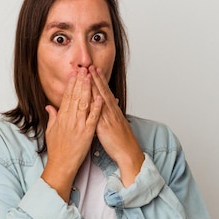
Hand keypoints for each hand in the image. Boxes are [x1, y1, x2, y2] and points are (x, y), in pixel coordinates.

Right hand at [42, 68, 102, 200]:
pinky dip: (97, 107)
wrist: (61, 164)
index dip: (71, 84)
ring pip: (84, 103)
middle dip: (80, 81)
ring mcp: (78, 125)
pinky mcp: (87, 133)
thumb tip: (49, 106)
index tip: (75, 73)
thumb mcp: (51, 131)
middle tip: (84, 68)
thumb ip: (52, 117)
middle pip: (75, 96)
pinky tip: (100, 96)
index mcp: (61, 118)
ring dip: (88, 89)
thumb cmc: (57, 150)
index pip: (67, 97)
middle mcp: (69, 119)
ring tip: (91, 76)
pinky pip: (93, 118)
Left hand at [89, 66, 144, 186]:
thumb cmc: (122, 141)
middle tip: (90, 65)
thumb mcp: (117, 124)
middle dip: (96, 78)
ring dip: (96, 86)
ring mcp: (109, 119)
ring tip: (90, 74)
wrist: (129, 153)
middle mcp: (111, 112)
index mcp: (113, 111)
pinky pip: (99, 114)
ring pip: (101, 99)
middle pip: (103, 92)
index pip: (105, 92)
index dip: (99, 81)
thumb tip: (112, 102)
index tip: (93, 69)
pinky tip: (92, 96)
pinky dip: (96, 104)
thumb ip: (113, 112)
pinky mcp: (105, 128)